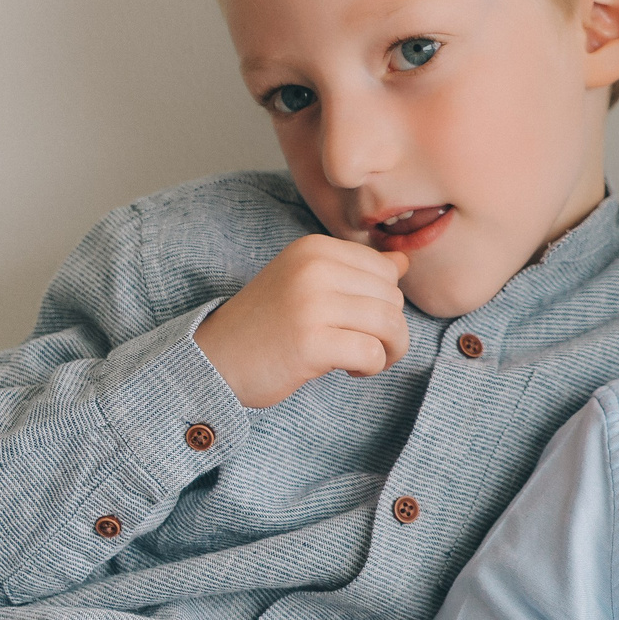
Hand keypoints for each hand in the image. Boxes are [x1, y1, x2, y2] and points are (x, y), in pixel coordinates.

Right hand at [196, 235, 411, 407]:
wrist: (214, 359)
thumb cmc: (268, 324)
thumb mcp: (308, 284)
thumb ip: (356, 271)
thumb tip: (404, 260)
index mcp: (314, 249)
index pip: (386, 270)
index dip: (384, 301)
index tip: (359, 321)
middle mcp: (313, 269)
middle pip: (393, 298)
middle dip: (389, 330)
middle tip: (362, 346)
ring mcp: (311, 304)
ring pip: (391, 326)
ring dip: (387, 351)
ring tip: (361, 360)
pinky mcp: (311, 342)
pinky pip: (372, 353)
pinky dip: (370, 367)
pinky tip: (348, 370)